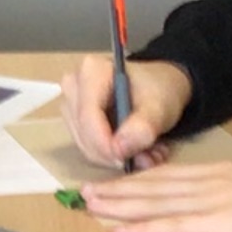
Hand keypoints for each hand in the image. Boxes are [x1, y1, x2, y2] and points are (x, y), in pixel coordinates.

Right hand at [58, 56, 189, 169]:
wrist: (160, 86)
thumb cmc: (158, 88)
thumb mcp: (159, 106)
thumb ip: (143, 126)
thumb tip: (119, 148)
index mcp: (92, 71)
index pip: (88, 117)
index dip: (105, 144)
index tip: (126, 159)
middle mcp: (75, 85)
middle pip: (84, 134)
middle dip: (114, 154)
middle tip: (147, 158)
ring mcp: (72, 104)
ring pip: (86, 146)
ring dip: (117, 157)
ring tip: (147, 153)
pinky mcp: (75, 121)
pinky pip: (89, 149)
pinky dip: (113, 156)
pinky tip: (135, 150)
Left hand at [79, 161, 231, 231]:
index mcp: (226, 174)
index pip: (173, 175)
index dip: (141, 179)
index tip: (117, 182)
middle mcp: (211, 183)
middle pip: (155, 186)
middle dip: (118, 190)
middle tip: (85, 192)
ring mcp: (212, 202)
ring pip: (154, 204)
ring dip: (119, 206)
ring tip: (89, 206)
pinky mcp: (218, 224)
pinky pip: (171, 228)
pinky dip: (142, 230)